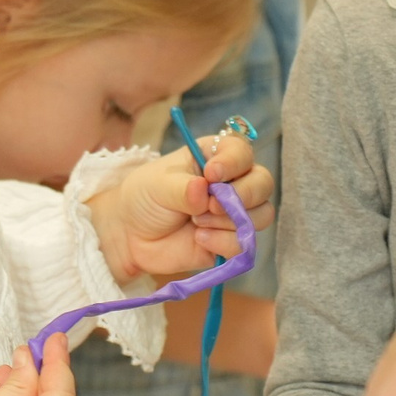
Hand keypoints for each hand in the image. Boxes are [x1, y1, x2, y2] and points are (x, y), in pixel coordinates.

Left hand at [89, 134, 272, 283]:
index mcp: (214, 157)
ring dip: (231, 221)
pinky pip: (245, 244)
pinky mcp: (230, 241)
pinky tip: (198, 238)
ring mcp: (234, 214)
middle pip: (263, 182)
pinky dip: (224, 242)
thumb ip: (181, 188)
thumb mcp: (157, 185)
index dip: (234, 162)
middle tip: (210, 204)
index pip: (242, 151)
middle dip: (243, 195)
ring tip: (197, 222)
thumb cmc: (145, 197)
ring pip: (261, 215)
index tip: (211, 174)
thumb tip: (203, 190)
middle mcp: (231, 183)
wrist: (131, 234)